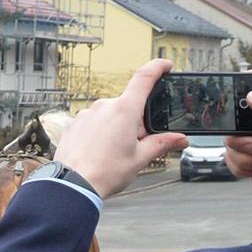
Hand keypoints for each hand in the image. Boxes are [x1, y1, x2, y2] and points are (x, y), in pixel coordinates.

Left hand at [52, 59, 188, 198]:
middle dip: (134, 122)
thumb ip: (161, 144)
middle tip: (134, 145)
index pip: (144, 78)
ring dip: (115, 128)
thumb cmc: (105, 173)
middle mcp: (103, 106)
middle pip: (127, 106)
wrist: (73, 185)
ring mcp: (86, 114)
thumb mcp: (140, 158)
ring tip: (112, 154)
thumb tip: (179, 139)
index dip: (157, 68)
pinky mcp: (74, 124)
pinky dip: (99, 134)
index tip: (165, 65)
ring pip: (108, 115)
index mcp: (124, 110)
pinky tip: (98, 153)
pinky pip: (92, 123)